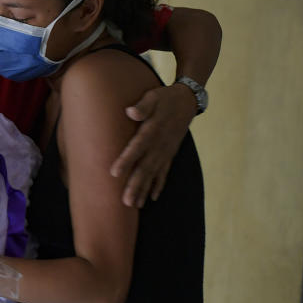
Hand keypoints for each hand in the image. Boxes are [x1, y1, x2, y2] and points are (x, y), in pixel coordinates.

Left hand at [110, 83, 194, 207]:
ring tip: (135, 205)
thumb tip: (131, 112)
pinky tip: (152, 197)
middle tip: (125, 202)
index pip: (136, 148)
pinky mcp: (170, 154)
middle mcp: (159, 145)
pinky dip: (158, 185)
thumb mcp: (154, 97)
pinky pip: (164, 172)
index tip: (114, 173)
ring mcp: (165, 151)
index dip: (126, 160)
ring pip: (153, 174)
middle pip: (145, 167)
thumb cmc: (165, 98)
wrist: (187, 101)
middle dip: (135, 185)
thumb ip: (143, 106)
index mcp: (152, 131)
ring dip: (144, 189)